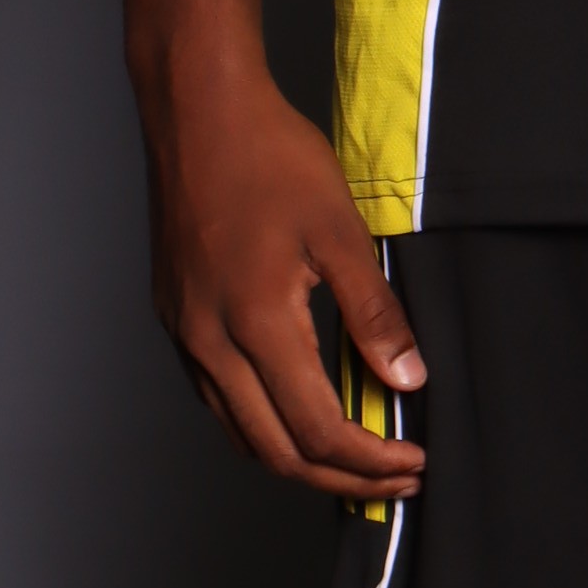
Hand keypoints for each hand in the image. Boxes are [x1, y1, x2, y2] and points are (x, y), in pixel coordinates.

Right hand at [145, 65, 427, 498]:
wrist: (197, 109)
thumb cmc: (269, 156)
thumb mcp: (341, 231)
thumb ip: (375, 313)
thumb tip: (408, 379)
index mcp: (255, 323)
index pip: (317, 429)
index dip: (370, 459)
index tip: (413, 460)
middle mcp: (209, 342)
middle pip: (275, 451)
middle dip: (341, 477)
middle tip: (394, 478)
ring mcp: (185, 333)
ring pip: (240, 433)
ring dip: (299, 458)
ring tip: (353, 457)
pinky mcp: (175, 317)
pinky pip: (215, 400)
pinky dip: (261, 424)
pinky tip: (296, 409)